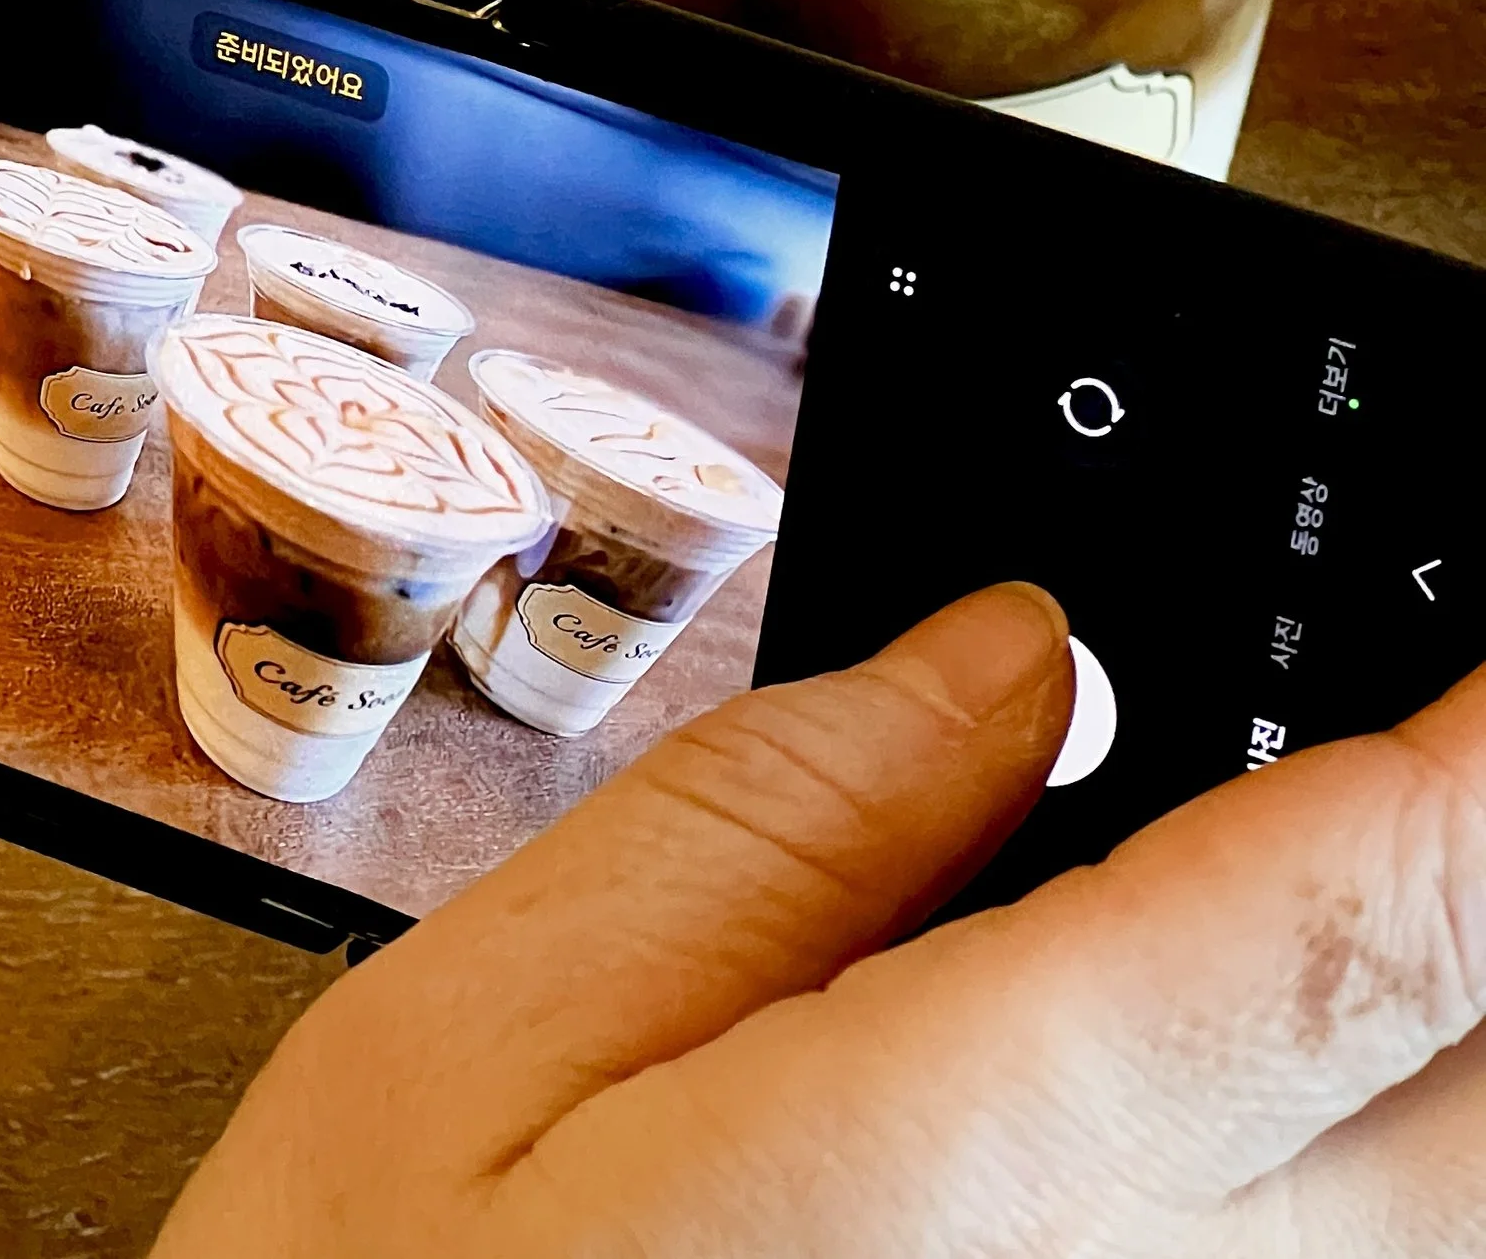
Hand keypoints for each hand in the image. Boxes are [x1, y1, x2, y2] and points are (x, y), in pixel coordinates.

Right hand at [161, 584, 1485, 1257]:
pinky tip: (1264, 1099)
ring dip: (1433, 1065)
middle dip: (1476, 906)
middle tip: (1408, 760)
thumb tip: (1011, 662)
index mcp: (969, 1179)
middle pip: (1478, 1113)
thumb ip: (773, 827)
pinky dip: (1357, 1189)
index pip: (1366, 925)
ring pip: (1443, 1232)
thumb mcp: (479, 1044)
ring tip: (1327, 911)